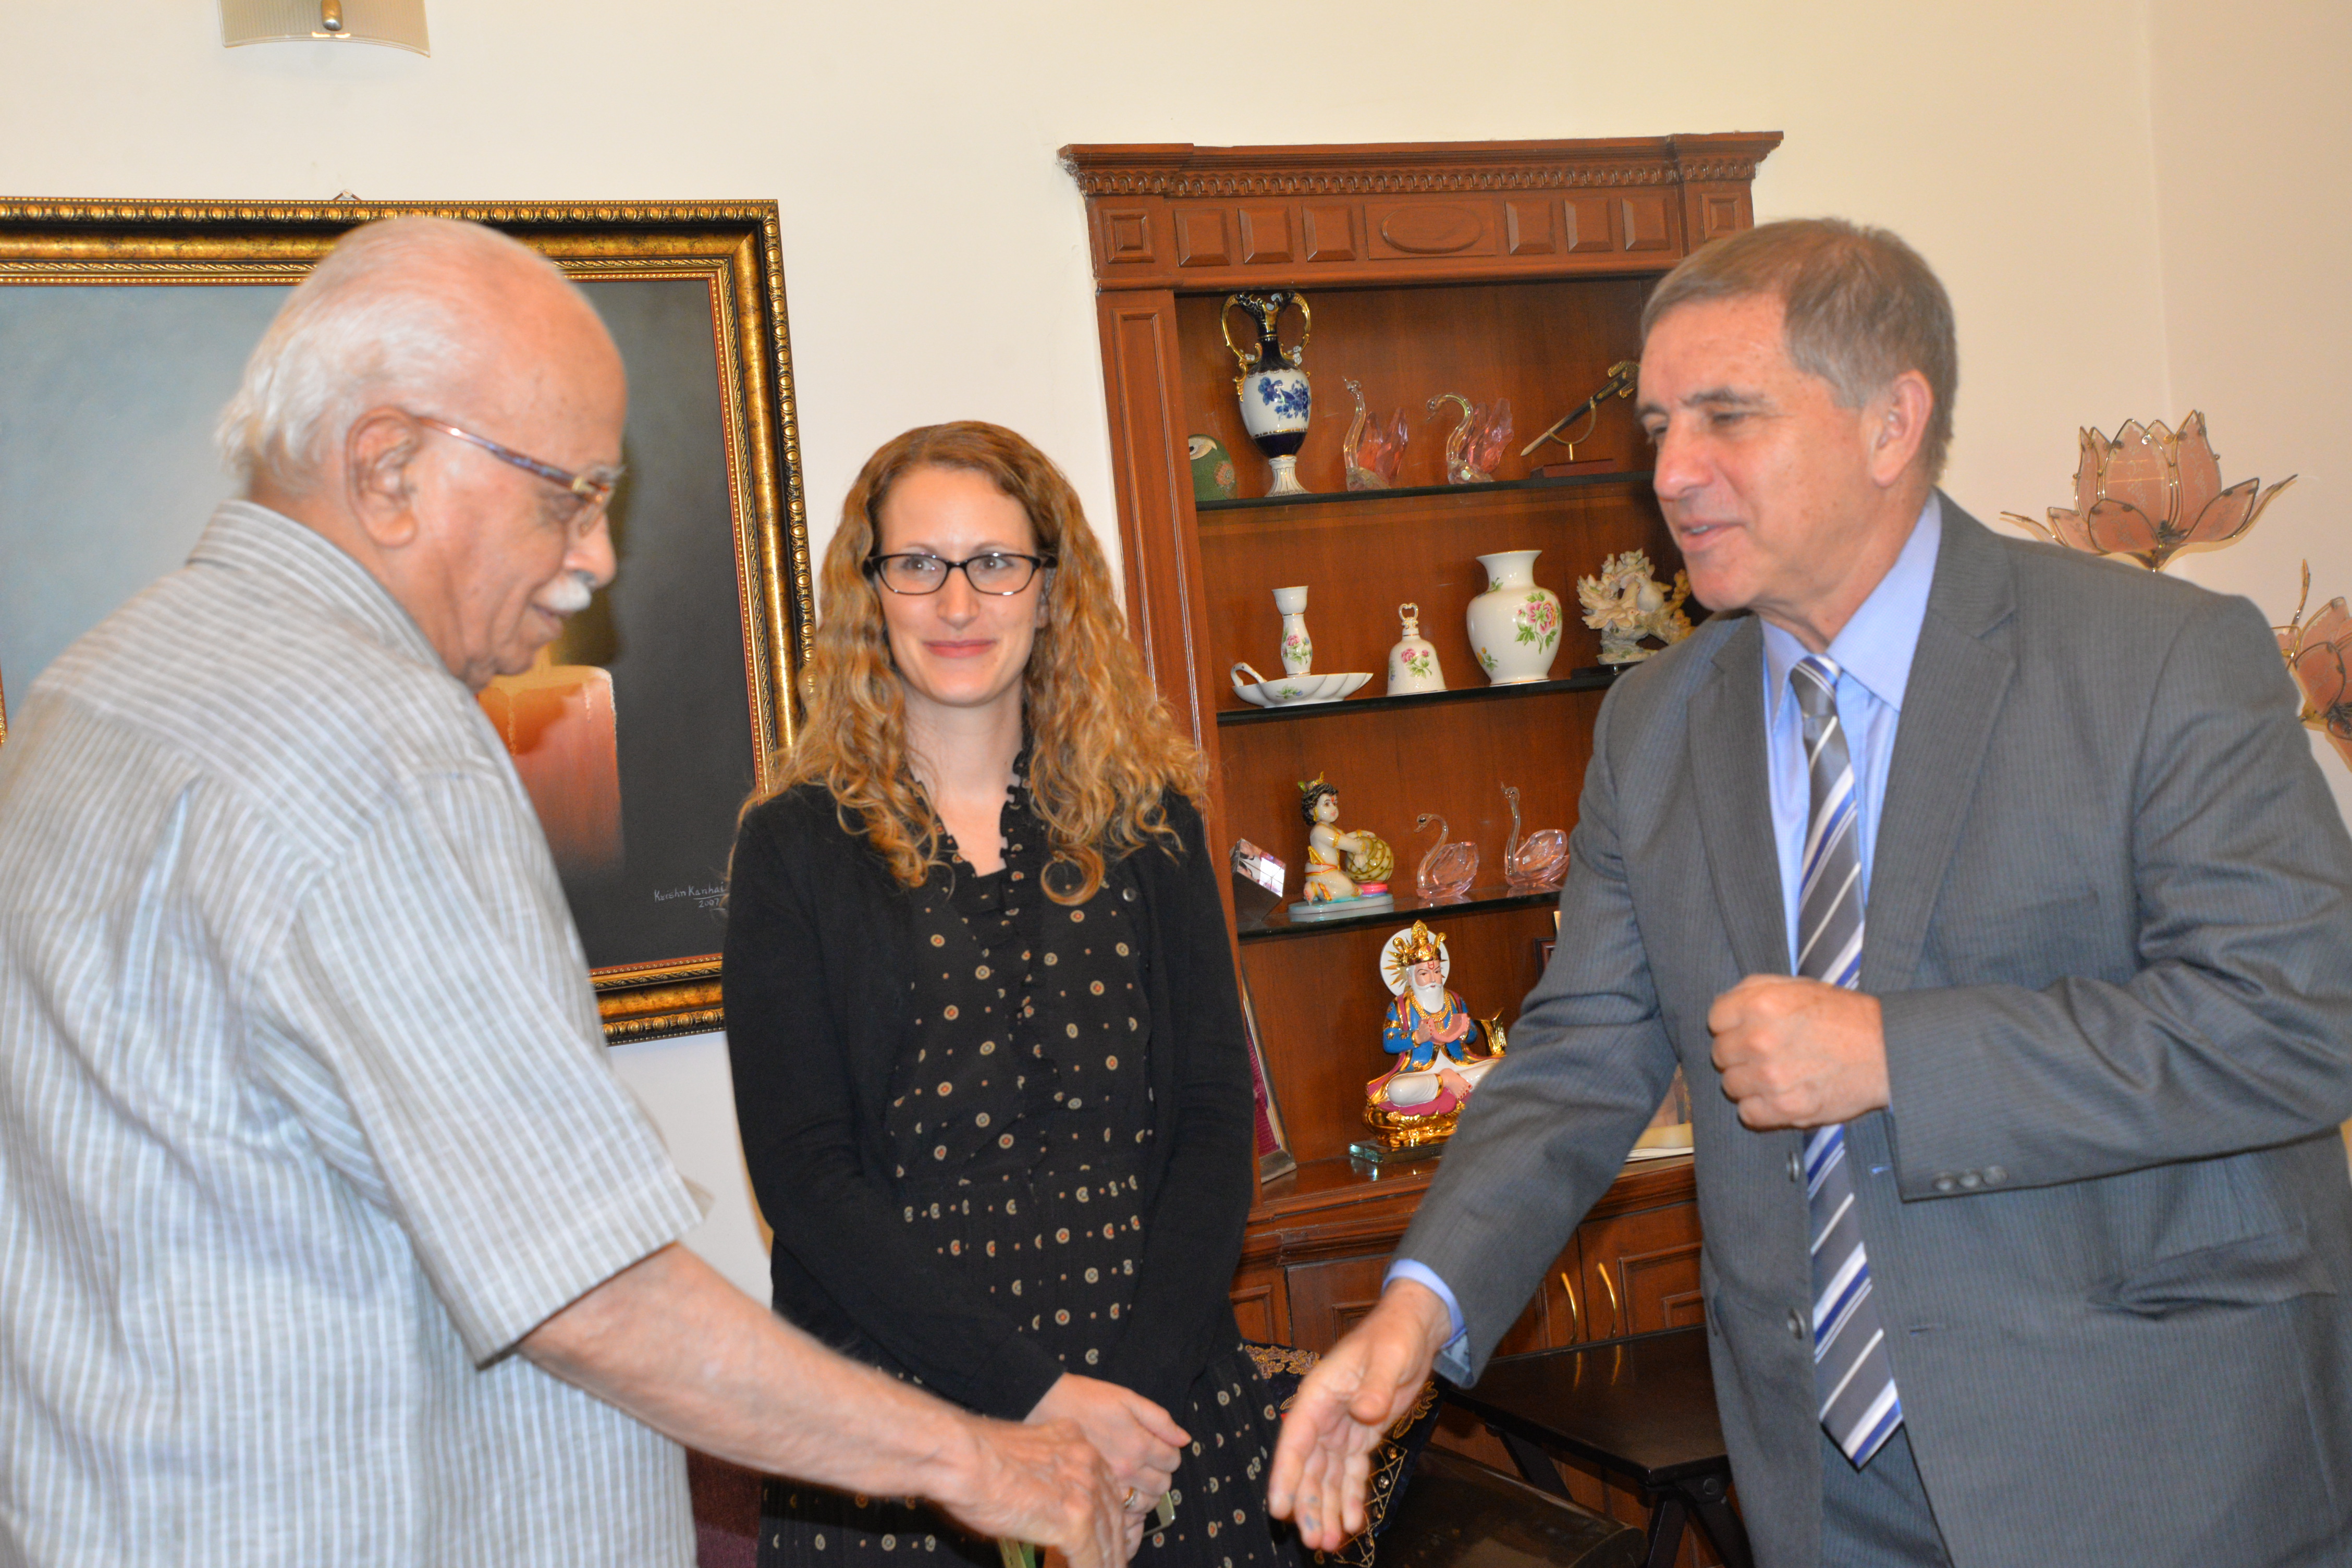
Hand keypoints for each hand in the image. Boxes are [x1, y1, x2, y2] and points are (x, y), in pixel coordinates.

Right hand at [930, 1413, 1126, 1567]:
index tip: (1108, 1529)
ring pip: (1107, 1537)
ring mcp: (1084, 1491)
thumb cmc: (973, 1454)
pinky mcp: (1074, 1520)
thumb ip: (1040, 1472)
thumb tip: (1037, 1496)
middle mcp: (1085, 1462)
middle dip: (1114, 1540)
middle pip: (1113, 1511)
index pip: (1104, 1483)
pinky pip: (1091, 1558)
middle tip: (1115, 1559)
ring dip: (1108, 1561)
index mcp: (1072, 1441)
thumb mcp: (1021, 1453)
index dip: (1108, 1512)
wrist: (961, 1457)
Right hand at [1027, 1374, 1186, 1514]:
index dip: (1170, 1452)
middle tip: (1148, 1460)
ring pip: (1145, 1503)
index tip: (1160, 1446)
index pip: (1172, 1461)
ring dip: (1147, 1491)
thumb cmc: (1087, 1399)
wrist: (1046, 1406)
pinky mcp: (1093, 1494)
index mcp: (1139, 1444)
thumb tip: (1184, 1439)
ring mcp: (1109, 1486)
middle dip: (1161, 1473)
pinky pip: (1123, 1512)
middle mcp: (1127, 1470)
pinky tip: (1123, 1491)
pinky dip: (1129, 1506)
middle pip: (1162, 1486)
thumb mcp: (1128, 1399)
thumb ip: (1160, 1420)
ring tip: (1135, 1476)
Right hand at [1267, 1280, 1449, 1550]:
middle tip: (1313, 1541)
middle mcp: (1323, 1415)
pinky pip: (1351, 1472)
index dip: (1285, 1476)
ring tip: (1329, 1543)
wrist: (1414, 1330)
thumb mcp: (1388, 1357)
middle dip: (1309, 1505)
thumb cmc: (1395, 1336)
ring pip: (1327, 1476)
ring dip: (1327, 1508)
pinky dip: (1351, 1497)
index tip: (1279, 1509)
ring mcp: (1341, 1427)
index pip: (1294, 1440)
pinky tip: (1353, 1523)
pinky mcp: (1361, 1436)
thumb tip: (1366, 1413)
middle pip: (1308, 1467)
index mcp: (1319, 1394)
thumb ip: (1376, 1385)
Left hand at [1709, 974, 1888, 1128]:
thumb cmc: (1844, 1016)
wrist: (1886, 1051)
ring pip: (1731, 1085)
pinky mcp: (1785, 1109)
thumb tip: (1722, 1007)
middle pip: (1720, 1054)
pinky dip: (1760, 1109)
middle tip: (1768, 1054)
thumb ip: (1754, 990)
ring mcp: (1770, 1077)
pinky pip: (1747, 1113)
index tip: (1749, 1029)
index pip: (1715, 1019)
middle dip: (1739, 1054)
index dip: (1732, 1025)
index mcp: (1760, 1004)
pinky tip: (1780, 1096)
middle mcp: (1760, 1039)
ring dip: (1749, 1083)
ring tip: (1778, 1075)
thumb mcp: (1798, 986)